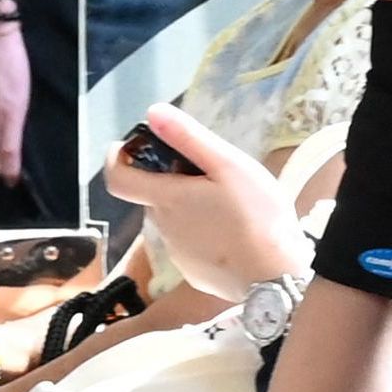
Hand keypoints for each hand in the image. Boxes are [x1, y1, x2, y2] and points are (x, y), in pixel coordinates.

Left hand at [105, 103, 314, 298]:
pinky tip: (235, 231)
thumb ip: (189, 138)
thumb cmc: (256, 217)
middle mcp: (162, 226)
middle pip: (154, 196)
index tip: (127, 147)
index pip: (117, 179)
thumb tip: (153, 113)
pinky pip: (191, 243)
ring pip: (174, 219)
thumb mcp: (228, 166)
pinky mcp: (194, 271)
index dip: (116, 160)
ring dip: (190, 205)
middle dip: (172, 180)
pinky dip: (203, 231)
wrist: (275, 278)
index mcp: (166, 199)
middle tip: (211, 171)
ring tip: (231, 201)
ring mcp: (177, 253)